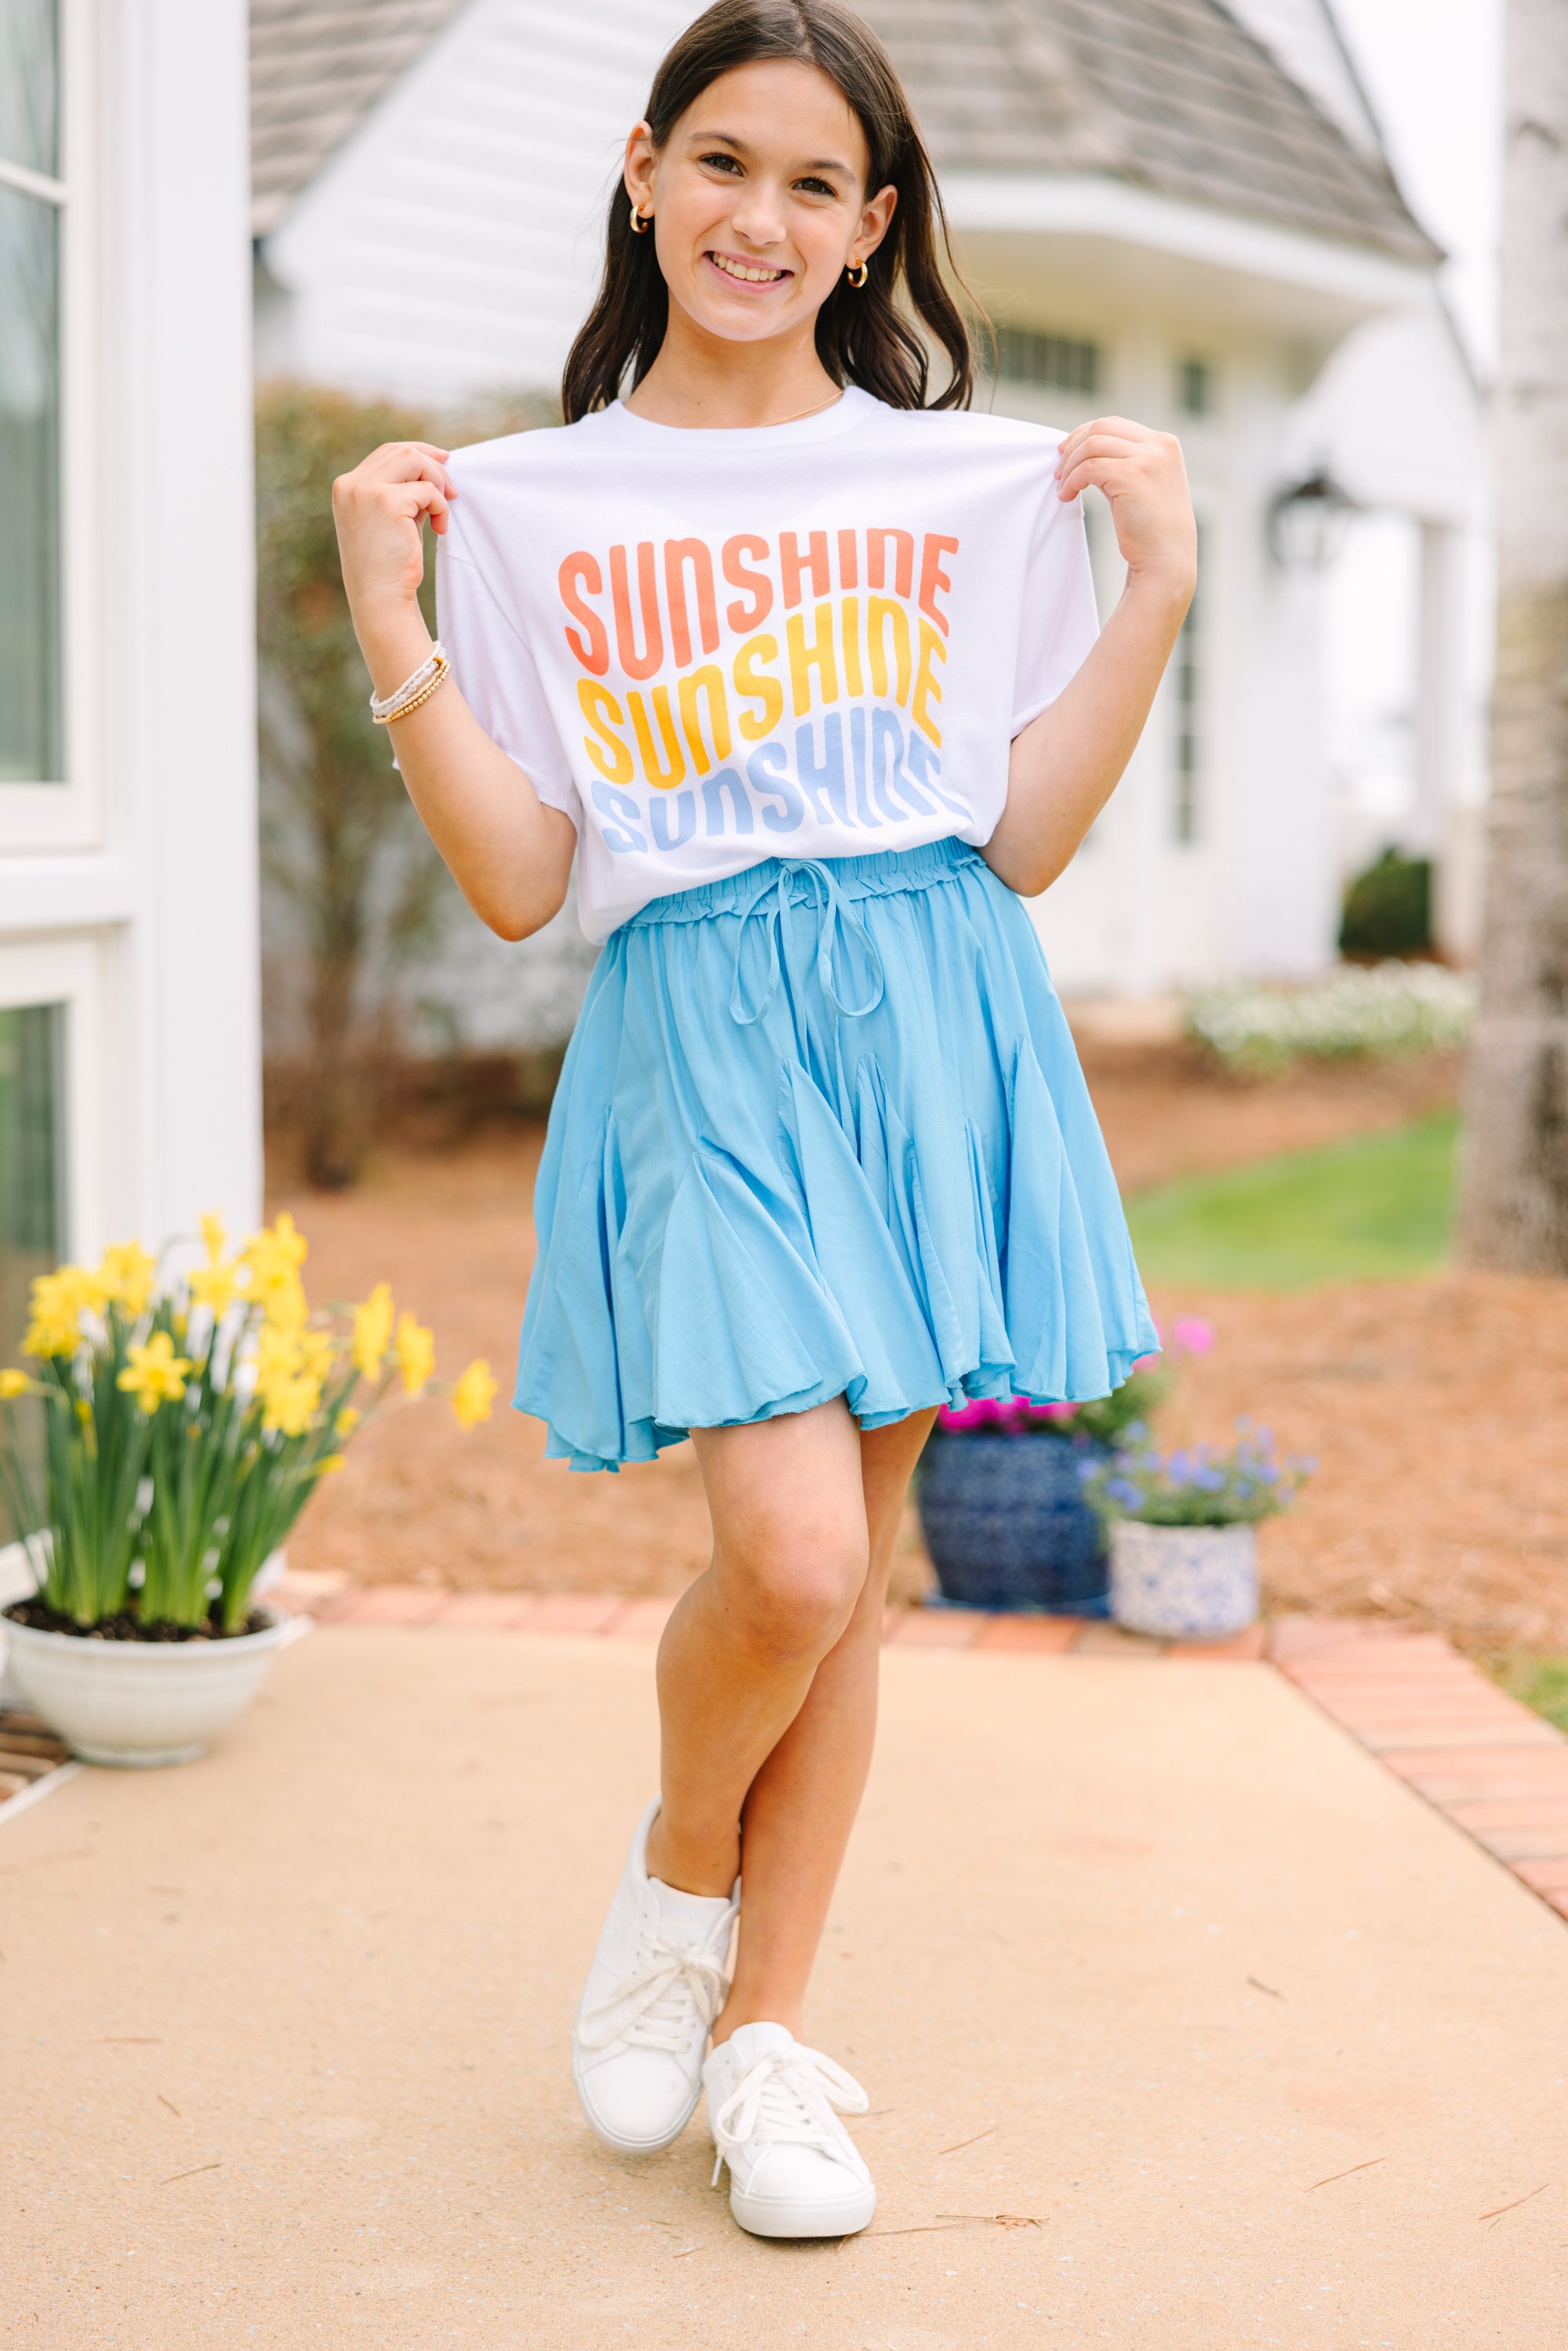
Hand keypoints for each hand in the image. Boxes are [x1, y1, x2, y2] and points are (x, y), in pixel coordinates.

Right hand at [332, 440, 456, 626]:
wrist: (380, 599)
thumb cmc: (389, 567)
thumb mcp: (393, 521)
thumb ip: (404, 494)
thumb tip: (435, 471)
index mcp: (347, 487)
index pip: (386, 453)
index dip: (418, 451)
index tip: (443, 460)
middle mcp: (351, 484)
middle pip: (401, 450)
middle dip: (433, 465)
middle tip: (452, 492)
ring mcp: (366, 490)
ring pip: (413, 460)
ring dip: (437, 482)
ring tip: (443, 511)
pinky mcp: (387, 502)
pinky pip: (427, 490)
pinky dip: (441, 507)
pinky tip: (440, 530)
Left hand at [1055, 416, 1195, 606]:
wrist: (1166, 562)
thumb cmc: (1151, 531)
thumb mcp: (1142, 485)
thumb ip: (1123, 463)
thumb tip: (1085, 451)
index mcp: (1165, 444)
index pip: (1115, 424)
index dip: (1085, 434)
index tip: (1065, 451)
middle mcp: (1160, 446)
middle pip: (1102, 427)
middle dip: (1074, 445)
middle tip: (1058, 470)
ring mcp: (1148, 459)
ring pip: (1093, 444)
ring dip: (1070, 464)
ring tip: (1062, 486)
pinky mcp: (1132, 476)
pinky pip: (1089, 467)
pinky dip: (1072, 480)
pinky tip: (1066, 496)